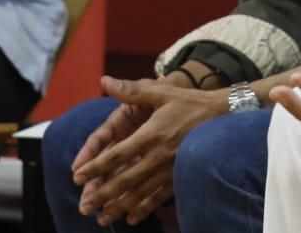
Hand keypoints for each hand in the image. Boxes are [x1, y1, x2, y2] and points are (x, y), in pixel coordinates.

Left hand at [73, 75, 228, 225]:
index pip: (117, 155)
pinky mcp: (180, 176)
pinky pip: (159, 196)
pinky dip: (144, 208)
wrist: (223, 116)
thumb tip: (104, 81)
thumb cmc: (188, 102)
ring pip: (140, 192)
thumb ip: (131, 90)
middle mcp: (158, 156)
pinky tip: (131, 217)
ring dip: (119, 206)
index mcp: (150, 135)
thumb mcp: (160, 92)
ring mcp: (170, 169)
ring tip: (102, 219)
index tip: (77, 176)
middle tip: (84, 208)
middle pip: (125, 180)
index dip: (96, 167)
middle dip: (103, 195)